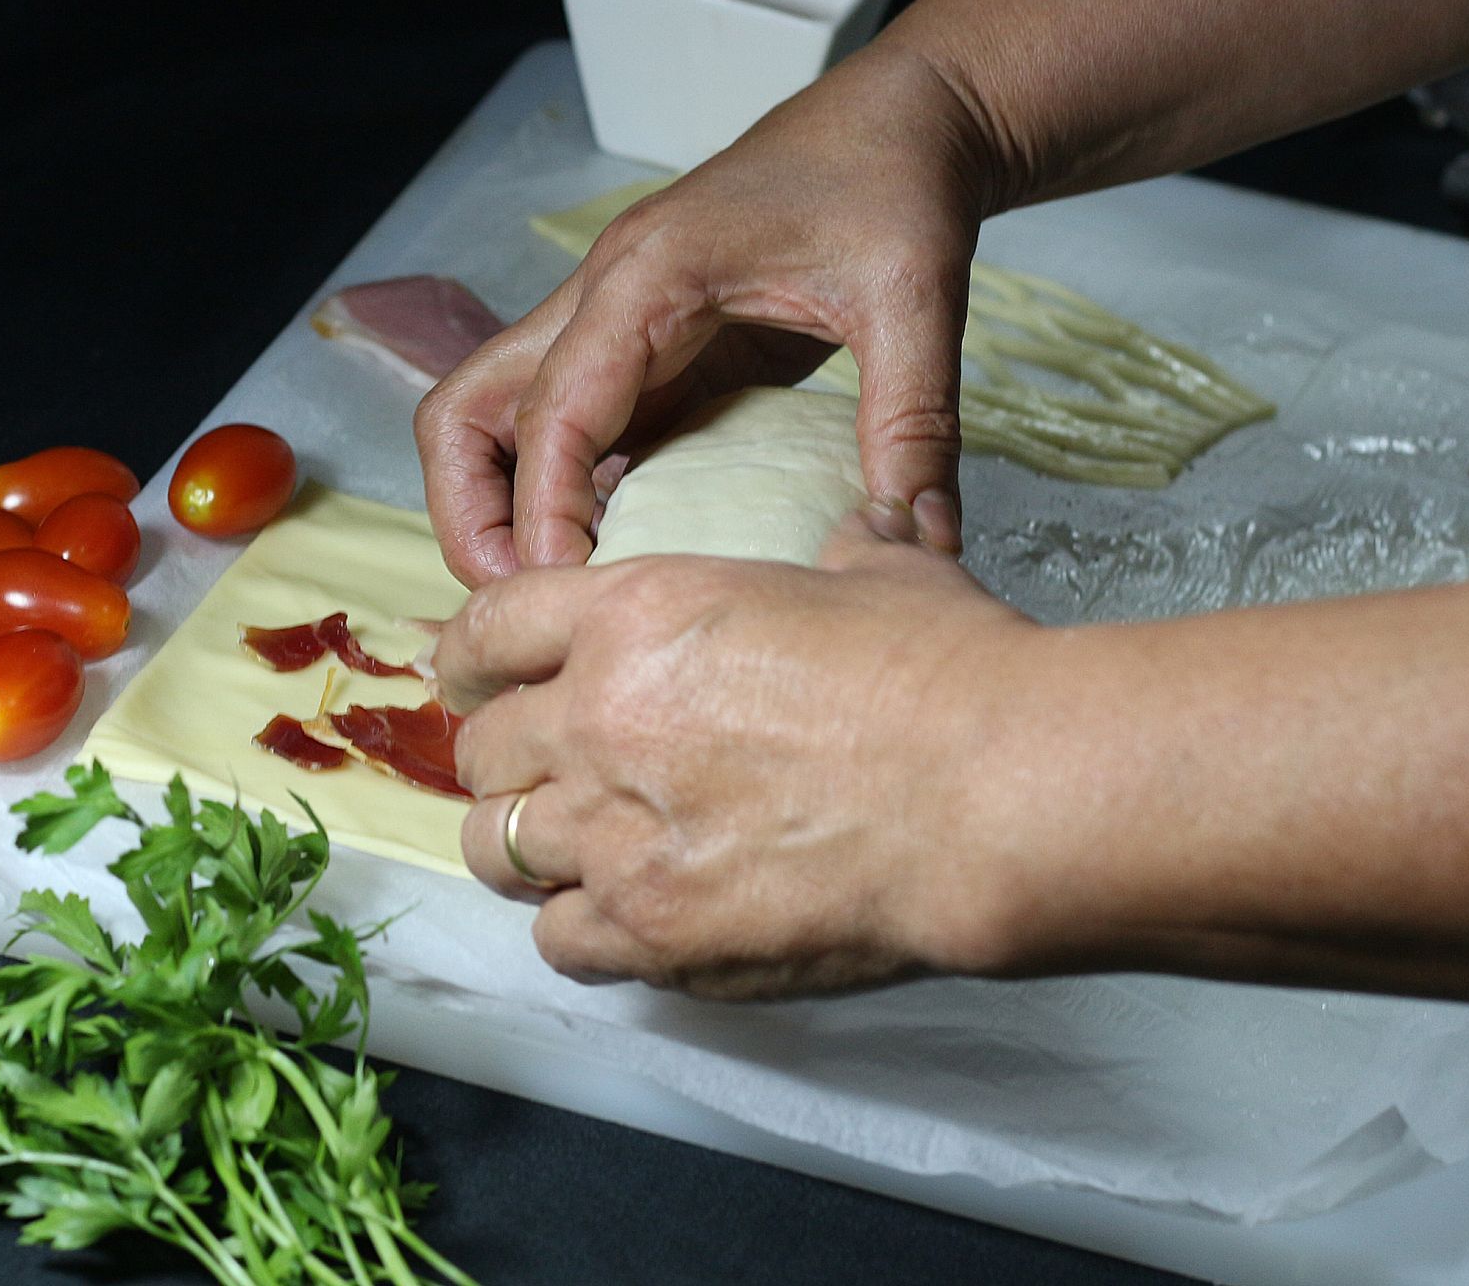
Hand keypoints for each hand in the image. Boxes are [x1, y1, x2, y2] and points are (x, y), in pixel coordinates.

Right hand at [415, 39, 997, 586]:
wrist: (897, 120)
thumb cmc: (891, 183)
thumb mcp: (915, 301)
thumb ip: (913, 426)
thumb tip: (921, 546)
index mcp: (649, 277)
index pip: (551, 410)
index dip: (543, 512)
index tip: (569, 593)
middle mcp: (604, 297)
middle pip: (467, 413)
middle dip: (472, 516)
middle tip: (529, 604)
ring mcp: (612, 323)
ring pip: (496, 419)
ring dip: (502, 506)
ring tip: (563, 590)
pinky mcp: (643, 348)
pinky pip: (570, 430)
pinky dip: (569, 493)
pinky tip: (626, 549)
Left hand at [432, 508, 1045, 999]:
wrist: (998, 796)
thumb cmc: (949, 673)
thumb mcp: (878, 571)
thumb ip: (834, 552)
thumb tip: (864, 528)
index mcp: (636, 614)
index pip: (487, 629)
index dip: (470, 657)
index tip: (475, 677)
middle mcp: (600, 720)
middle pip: (482, 749)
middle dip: (506, 758)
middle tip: (551, 771)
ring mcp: (617, 836)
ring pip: (494, 848)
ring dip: (526, 846)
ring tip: (575, 849)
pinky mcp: (653, 934)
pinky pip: (557, 939)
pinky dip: (580, 928)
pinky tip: (625, 915)